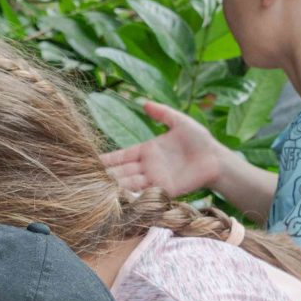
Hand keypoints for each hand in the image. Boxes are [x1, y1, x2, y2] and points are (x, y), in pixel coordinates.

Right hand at [99, 101, 224, 197]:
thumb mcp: (180, 122)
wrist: (217, 159)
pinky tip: (117, 197)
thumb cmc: (200, 140)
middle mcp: (147, 167)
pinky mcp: (164, 190)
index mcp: (147, 150)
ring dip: (113, 187)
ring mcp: (154, 180)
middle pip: (120, 171)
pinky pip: (144, 192)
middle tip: (84, 180)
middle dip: (104, 175)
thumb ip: (162, 113)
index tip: (89, 161)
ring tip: (95, 190)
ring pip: (128, 183)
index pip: (121, 156)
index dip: (106, 159)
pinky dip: (130, 195)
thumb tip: (144, 103)